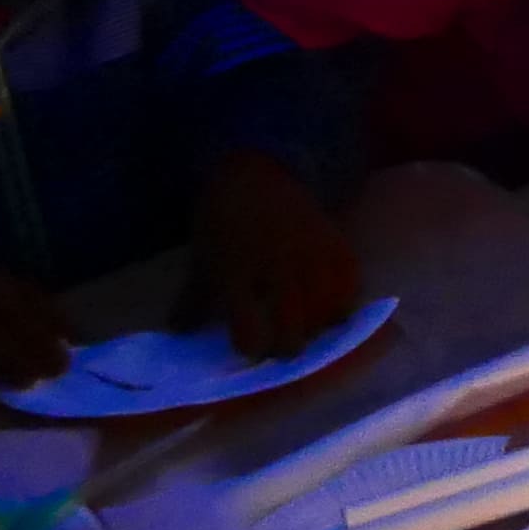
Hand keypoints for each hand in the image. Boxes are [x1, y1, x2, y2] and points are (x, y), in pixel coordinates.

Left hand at [182, 154, 360, 357]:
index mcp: (236, 271)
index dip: (251, 347)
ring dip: (317, 327)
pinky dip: (343, 300)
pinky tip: (332, 309)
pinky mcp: (333, 241)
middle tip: (283, 353)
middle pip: (292, 322)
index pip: (249, 325)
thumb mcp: (203, 260)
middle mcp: (276, 264)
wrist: (254, 174)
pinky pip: (348, 281)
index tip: (250, 355)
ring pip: (324, 306)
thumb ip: (194, 301)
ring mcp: (309, 252)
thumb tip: (179, 336)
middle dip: (288, 347)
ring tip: (309, 332)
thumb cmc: (223, 222)